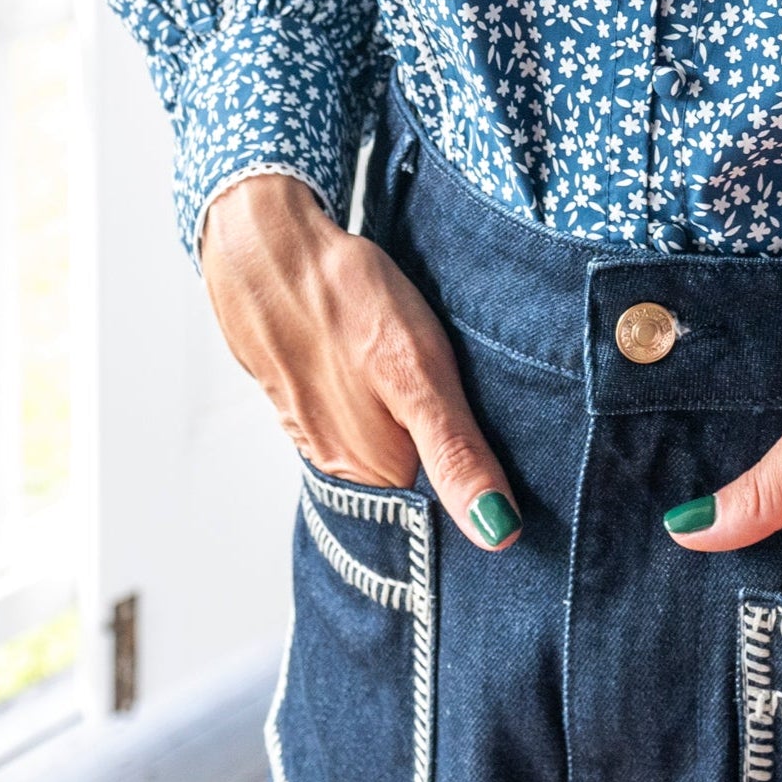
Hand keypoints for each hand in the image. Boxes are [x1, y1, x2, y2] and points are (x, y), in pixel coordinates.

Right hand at [199, 170, 522, 553]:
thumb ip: (455, 453)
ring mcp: (318, 433)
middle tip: (474, 382)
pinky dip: (381, 391)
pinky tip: (388, 361)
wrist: (267, 247)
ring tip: (429, 368)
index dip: (484, 464)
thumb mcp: (419, 373)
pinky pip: (359, 412)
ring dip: (412, 413)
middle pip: (419, 469)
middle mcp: (343, 465)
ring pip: (389, 438)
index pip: (451, 495)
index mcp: (378, 470)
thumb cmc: (347, 300)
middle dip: (450, 438)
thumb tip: (497, 535)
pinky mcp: (305, 399)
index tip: (513, 437)